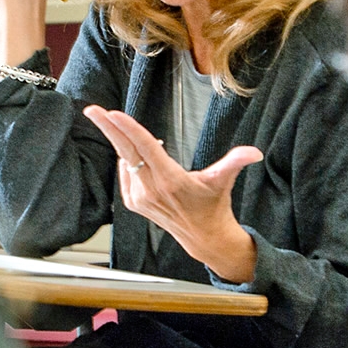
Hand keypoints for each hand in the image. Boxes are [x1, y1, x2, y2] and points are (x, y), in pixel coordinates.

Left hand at [82, 106, 260, 282]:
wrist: (203, 237)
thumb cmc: (213, 205)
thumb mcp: (223, 181)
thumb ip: (235, 163)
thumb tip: (255, 152)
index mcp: (170, 180)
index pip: (145, 148)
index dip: (129, 129)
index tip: (113, 115)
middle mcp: (150, 189)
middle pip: (125, 151)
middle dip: (108, 128)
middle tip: (92, 110)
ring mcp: (139, 197)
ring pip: (125, 160)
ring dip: (122, 141)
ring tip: (122, 126)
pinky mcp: (133, 202)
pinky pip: (126, 172)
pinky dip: (129, 159)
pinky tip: (140, 156)